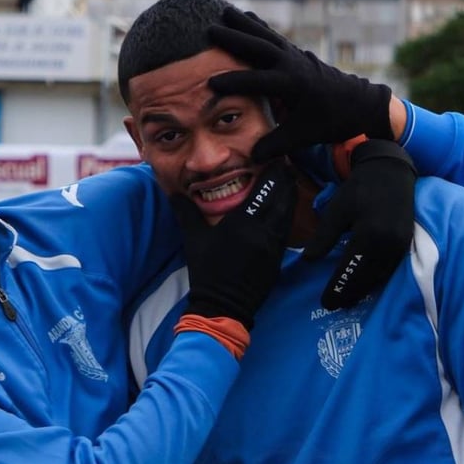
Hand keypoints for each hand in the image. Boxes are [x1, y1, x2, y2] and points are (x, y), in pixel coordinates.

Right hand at [171, 161, 296, 330]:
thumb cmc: (207, 271)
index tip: (275, 158)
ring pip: (288, 214)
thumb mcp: (193, 239)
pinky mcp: (279, 258)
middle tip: (285, 166)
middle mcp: (265, 231)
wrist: (223, 305)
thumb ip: (186, 212)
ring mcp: (275, 245)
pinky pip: (286, 230)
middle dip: (285, 181)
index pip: (265, 190)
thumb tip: (173, 192)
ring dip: (289, 197)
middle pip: (283, 199)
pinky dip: (287, 215)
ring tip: (288, 183)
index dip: (273, 173)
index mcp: (244, 223)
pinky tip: (283, 209)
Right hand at [206, 7, 394, 161]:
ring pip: (266, 36)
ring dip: (245, 24)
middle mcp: (293, 65)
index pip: (258, 82)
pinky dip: (260, 26)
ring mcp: (296, 56)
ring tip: (223, 10)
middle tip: (210, 30)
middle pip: (260, 48)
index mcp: (293, 85)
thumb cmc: (332, 121)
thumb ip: (277, 145)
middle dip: (235, 39)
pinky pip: (274, 37)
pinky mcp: (297, 54)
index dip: (235, 83)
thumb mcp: (304, 136)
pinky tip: (247, 16)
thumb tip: (251, 158)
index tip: (210, 84)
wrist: (359, 104)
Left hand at [306, 140, 415, 309]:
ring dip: (363, 290)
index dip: (337, 288)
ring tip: (347, 299)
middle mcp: (388, 245)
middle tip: (334, 305)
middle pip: (366, 279)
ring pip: (379, 277)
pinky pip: (390, 269)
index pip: (350, 270)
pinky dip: (376, 280)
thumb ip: (324, 237)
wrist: (391, 171)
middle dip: (349, 294)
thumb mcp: (336, 210)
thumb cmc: (360, 189)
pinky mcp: (406, 244)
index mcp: (369, 236)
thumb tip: (309, 260)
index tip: (325, 302)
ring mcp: (400, 246)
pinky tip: (365, 283)